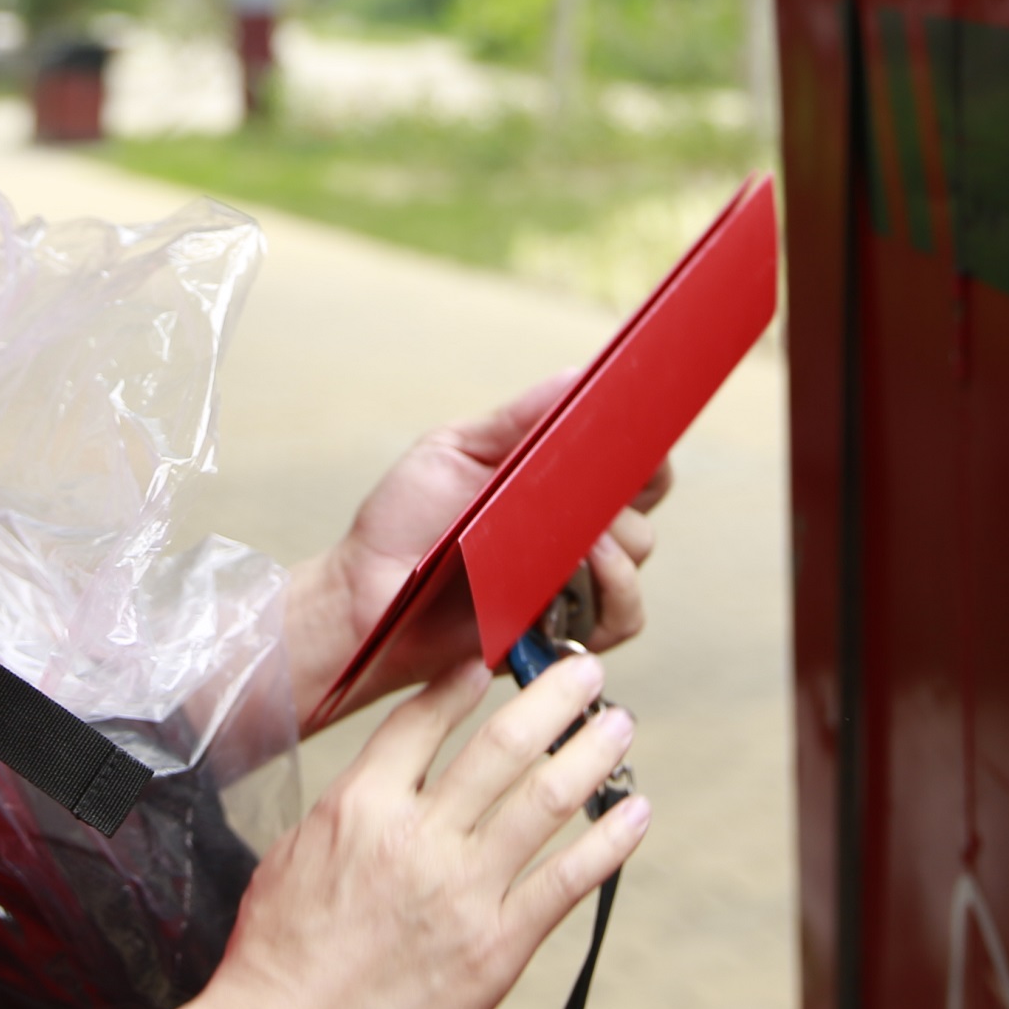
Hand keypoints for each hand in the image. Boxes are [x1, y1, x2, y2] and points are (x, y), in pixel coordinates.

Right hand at [192, 660, 652, 1008]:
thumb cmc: (277, 957)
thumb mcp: (293, 853)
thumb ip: (351, 806)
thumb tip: (388, 776)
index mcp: (361, 806)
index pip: (425, 719)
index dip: (465, 681)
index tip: (492, 662)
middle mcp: (419, 838)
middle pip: (503, 744)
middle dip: (553, 697)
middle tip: (585, 669)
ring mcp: (464, 892)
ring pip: (546, 800)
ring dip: (591, 753)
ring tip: (617, 725)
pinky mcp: (498, 947)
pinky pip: (568, 881)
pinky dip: (608, 840)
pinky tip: (633, 813)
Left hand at [289, 377, 674, 727]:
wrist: (364, 592)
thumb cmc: (404, 521)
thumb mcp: (454, 451)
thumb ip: (517, 420)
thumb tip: (582, 375)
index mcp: (555, 489)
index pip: (628, 465)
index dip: (644, 446)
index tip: (638, 427)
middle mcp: (574, 535)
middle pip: (641, 502)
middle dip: (629, 485)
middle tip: (599, 475)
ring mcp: (574, 584)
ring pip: (637, 553)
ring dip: (619, 535)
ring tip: (582, 529)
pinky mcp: (564, 633)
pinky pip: (622, 617)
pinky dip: (616, 589)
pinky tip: (581, 568)